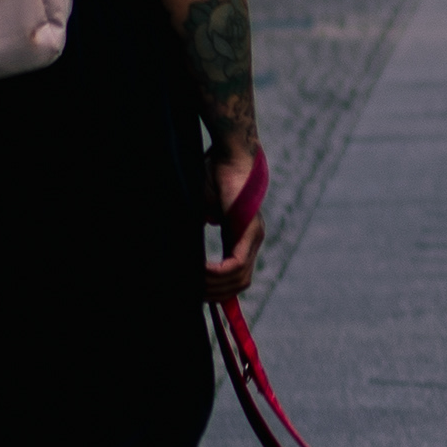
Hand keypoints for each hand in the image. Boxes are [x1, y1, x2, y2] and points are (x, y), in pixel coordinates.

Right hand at [203, 137, 264, 305]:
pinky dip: (218, 272)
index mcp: (244, 236)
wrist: (229, 153)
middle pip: (240, 282)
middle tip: (192, 293)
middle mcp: (253, 239)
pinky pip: (236, 263)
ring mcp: (254, 236)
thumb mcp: (205, 207)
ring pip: (239, 277)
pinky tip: (201, 271)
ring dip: (214, 284)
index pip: (237, 274)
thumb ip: (202, 226)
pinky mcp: (250, 229)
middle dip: (216, 293)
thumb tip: (192, 246)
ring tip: (193, 283)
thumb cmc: (215, 174)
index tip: (199, 293)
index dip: (220, 289)